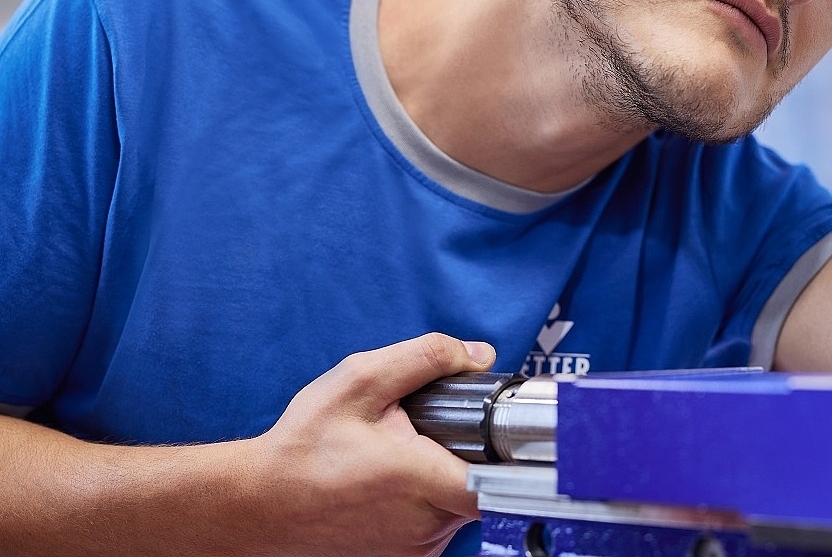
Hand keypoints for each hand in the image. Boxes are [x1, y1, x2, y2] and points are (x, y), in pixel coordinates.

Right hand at [248, 333, 496, 556]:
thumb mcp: (360, 380)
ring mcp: (415, 548)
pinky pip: (440, 521)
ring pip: (461, 503)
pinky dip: (429, 496)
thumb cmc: (304, 445)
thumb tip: (478, 355)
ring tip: (405, 453)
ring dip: (447, 472)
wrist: (259, 503)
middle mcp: (424, 525)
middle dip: (469, 450)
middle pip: (483, 484)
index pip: (498, 481)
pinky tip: (396, 478)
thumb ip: (425, 358)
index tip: (500, 429)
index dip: (511, 453)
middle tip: (433, 428)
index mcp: (420, 481)